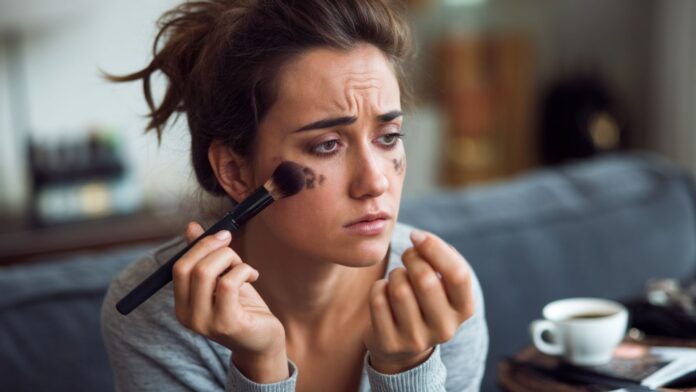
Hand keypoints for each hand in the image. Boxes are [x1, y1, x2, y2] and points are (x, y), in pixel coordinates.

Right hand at [172, 221, 287, 382]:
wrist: (264, 341)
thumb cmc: (244, 308)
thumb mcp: (222, 279)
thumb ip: (205, 257)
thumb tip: (192, 227)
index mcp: (183, 305)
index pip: (178, 267)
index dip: (200, 246)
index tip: (222, 236)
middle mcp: (188, 316)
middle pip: (190, 267)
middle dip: (215, 249)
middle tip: (235, 250)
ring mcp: (205, 322)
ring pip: (206, 272)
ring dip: (232, 260)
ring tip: (245, 268)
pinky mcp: (227, 323)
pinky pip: (228, 283)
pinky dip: (243, 271)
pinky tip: (253, 276)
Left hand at [363, 230, 474, 373]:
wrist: (403, 345)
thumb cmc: (424, 298)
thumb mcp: (442, 281)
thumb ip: (439, 258)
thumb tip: (420, 238)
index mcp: (464, 308)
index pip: (457, 273)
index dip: (434, 247)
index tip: (417, 236)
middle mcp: (445, 328)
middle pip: (425, 280)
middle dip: (411, 258)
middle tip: (407, 257)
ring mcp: (417, 340)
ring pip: (399, 289)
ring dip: (394, 274)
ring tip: (397, 279)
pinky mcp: (390, 343)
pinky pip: (378, 300)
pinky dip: (378, 287)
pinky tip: (384, 294)